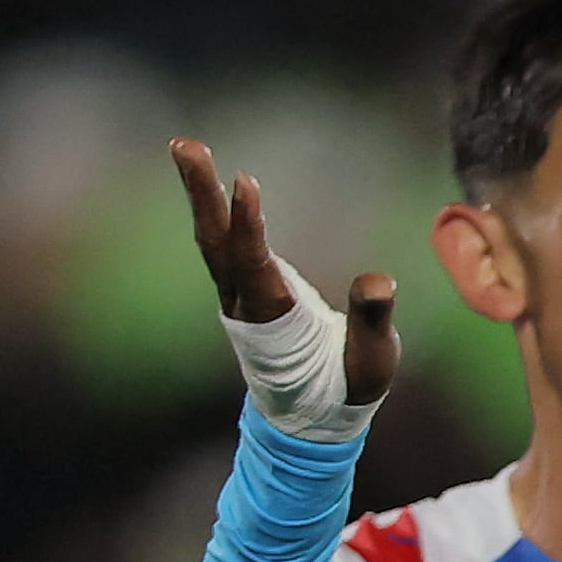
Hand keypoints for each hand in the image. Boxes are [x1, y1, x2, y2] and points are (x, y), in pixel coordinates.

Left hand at [170, 137, 399, 408]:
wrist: (314, 417)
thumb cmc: (347, 386)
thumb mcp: (370, 360)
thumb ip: (371, 320)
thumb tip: (377, 281)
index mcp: (274, 320)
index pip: (253, 263)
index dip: (249, 225)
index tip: (244, 181)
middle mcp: (245, 303)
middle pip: (216, 241)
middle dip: (202, 192)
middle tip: (184, 145)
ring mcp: (240, 295)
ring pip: (213, 238)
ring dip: (200, 192)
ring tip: (187, 146)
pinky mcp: (245, 288)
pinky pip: (224, 242)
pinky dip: (215, 208)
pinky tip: (212, 180)